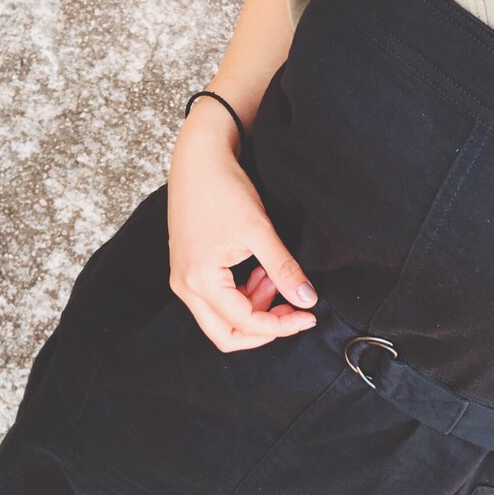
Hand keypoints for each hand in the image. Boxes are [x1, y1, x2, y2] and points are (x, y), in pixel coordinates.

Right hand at [167, 116, 318, 352]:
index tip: (308, 315)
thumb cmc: (223, 189)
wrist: (199, 160)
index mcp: (199, 280)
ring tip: (277, 277)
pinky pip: (219, 299)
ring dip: (255, 307)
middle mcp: (185, 286)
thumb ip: (284, 269)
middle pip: (227, 334)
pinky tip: (263, 272)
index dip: (281, 325)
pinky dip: (245, 294)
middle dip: (265, 327)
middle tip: (294, 311)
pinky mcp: (190, 270)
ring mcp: (185, 279)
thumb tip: (307, 300)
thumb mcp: (259, 231)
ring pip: (224, 318)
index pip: (245, 323)